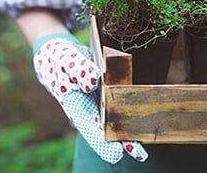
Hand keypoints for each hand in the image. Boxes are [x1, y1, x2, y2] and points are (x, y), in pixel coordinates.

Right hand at [33, 35, 148, 163]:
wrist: (61, 53)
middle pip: (107, 129)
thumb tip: (91, 82)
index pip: (89, 128)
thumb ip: (77, 70)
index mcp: (75, 105)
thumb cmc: (59, 58)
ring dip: (130, 129)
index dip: (101, 143)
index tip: (115, 154)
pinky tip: (145, 114)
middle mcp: (90, 107)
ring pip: (117, 118)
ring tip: (147, 141)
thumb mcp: (64, 60)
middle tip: (139, 153)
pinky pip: (121, 101)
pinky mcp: (110, 90)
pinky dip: (132, 108)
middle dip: (122, 141)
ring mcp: (101, 101)